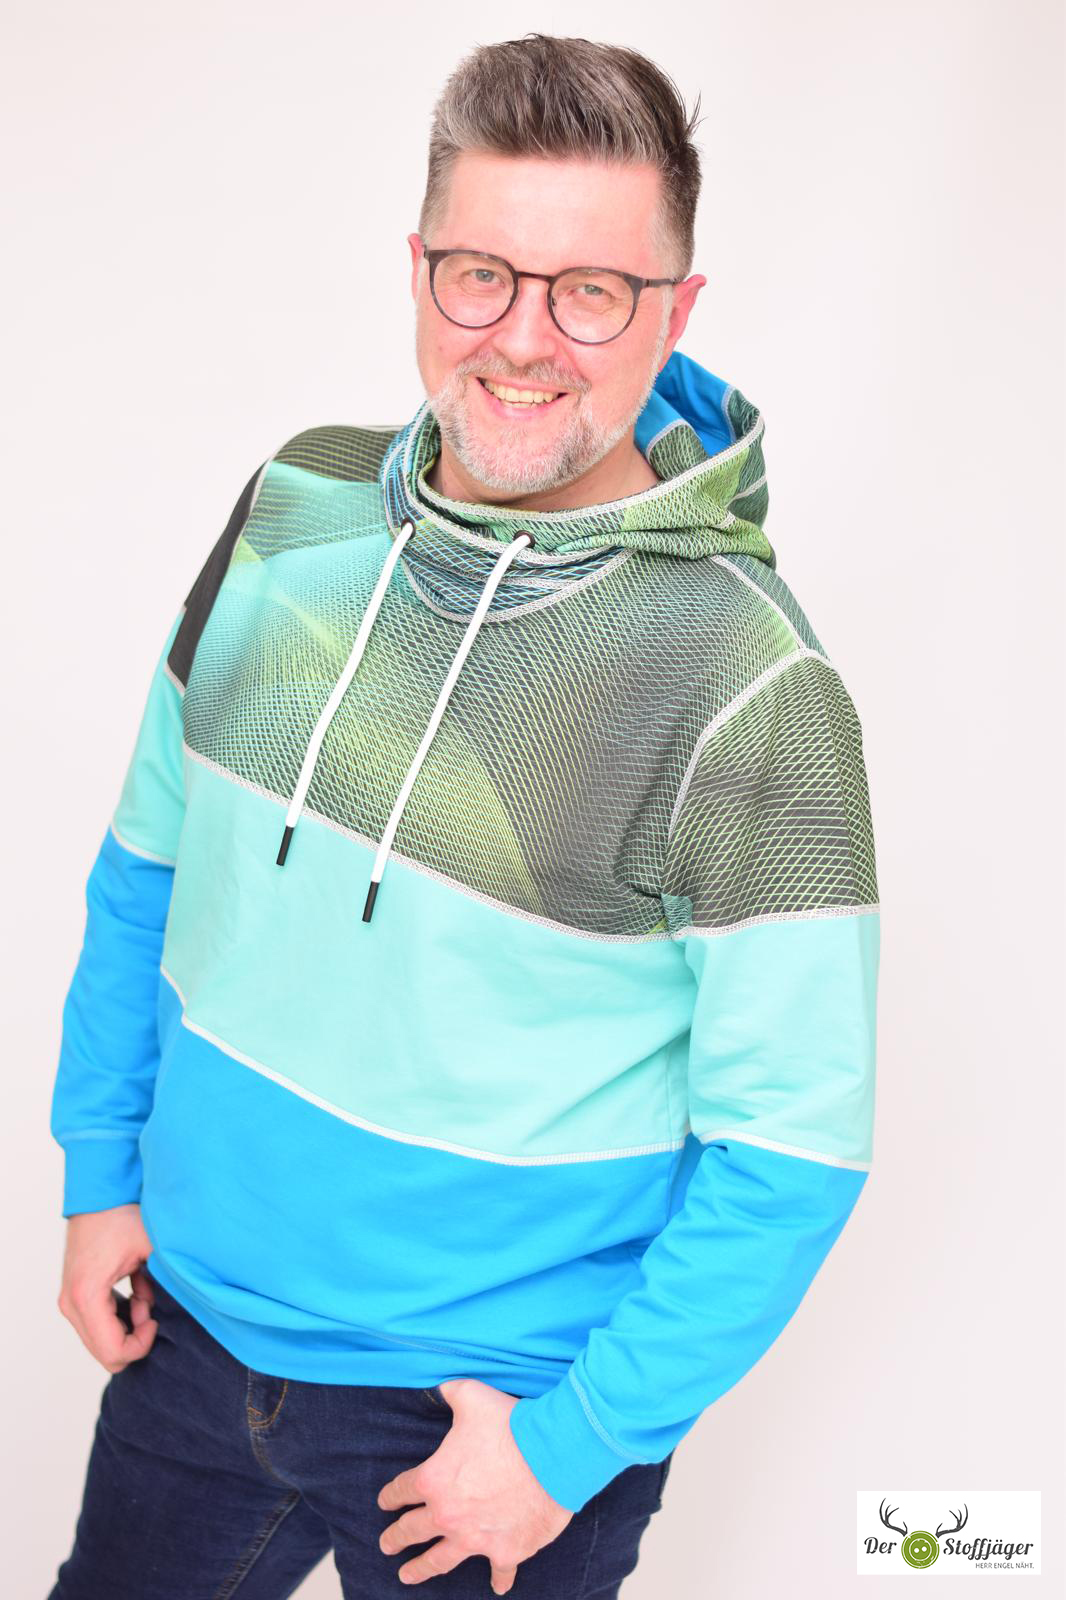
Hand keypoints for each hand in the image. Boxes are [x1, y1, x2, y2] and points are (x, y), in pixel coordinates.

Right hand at [57, 1203, 157, 1371]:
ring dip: (129, 1325)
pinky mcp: (74, 1297)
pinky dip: (122, 1316)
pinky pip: (100, 1326)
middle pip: (106, 1354)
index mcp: (87, 1295)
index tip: (155, 1317)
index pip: (113, 1351)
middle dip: (135, 1337)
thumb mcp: (152, 1250)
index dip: (142, 1344)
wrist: (101, 1194)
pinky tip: (136, 1288)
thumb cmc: (124, 1216)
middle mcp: (71, 1304)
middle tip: (150, 1305)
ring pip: (103, 1342)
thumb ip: (165, 1286)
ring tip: (144, 1293)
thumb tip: (182, 1311)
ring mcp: (69, 1302)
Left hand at [377, 1378, 572, 1591]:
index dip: (390, 1495)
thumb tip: (438, 1385)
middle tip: (386, 1544)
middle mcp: (447, 1514)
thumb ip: (449, 1391)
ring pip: (439, 1560)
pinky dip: (498, 1580)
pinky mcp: (505, 1551)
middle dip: (395, 1538)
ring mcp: (474, 1538)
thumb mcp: (470, 1396)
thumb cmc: (510, 1424)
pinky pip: (498, 1572)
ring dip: (421, 1569)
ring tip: (407, 1576)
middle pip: (411, 1530)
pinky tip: (496, 1587)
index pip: (401, 1490)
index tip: (386, 1501)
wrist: (552, 1453)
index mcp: (433, 1479)